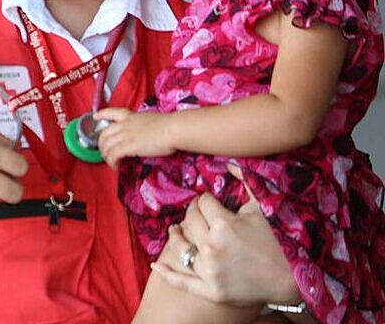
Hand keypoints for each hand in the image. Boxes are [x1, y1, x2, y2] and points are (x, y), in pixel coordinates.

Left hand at [95, 107, 175, 167]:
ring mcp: (125, 134)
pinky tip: (116, 166)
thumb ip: (142, 126)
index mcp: (130, 116)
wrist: (173, 129)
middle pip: (104, 133)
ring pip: (106, 145)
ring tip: (110, 162)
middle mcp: (124, 124)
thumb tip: (143, 134)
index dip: (101, 115)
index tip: (95, 117)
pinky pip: (113, 155)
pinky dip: (112, 162)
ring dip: (106, 155)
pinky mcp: (128, 146)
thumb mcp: (150, 120)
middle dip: (101, 144)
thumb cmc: (169, 125)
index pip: (111, 112)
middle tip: (105, 152)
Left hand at [150, 192, 299, 306]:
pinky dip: (168, 273)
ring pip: (182, 247)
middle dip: (193, 214)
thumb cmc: (281, 240)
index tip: (211, 202)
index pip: (203, 203)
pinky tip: (157, 265)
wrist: (295, 280)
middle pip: (190, 221)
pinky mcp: (211, 290)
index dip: (207, 200)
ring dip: (177, 236)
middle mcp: (212, 246)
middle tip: (197, 214)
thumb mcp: (265, 207)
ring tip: (175, 230)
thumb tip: (230, 162)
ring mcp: (210, 270)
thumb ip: (247, 181)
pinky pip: (183, 282)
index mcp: (224, 224)